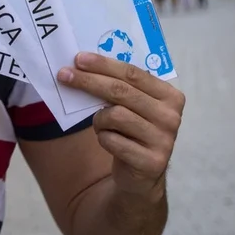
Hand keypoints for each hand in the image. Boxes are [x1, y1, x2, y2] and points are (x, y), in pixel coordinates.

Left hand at [58, 52, 184, 199]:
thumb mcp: (131, 106)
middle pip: (121, 91)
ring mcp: (164, 140)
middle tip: (64, 75)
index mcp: (170, 96)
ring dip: (98, 120)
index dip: (103, 64)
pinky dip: (103, 138)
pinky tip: (109, 142)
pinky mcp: (151, 162)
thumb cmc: (132, 132)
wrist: (141, 176)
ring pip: (115, 115)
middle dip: (88, 81)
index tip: (78, 58)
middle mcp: (171, 117)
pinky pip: (112, 140)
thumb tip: (81, 66)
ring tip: (101, 126)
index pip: (132, 73)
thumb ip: (118, 87)